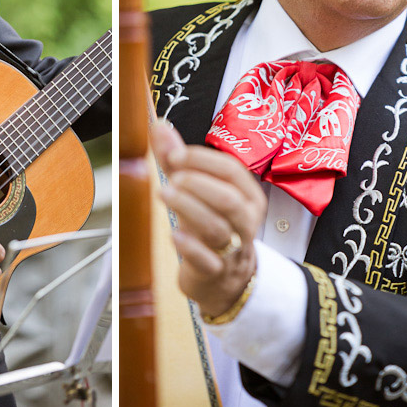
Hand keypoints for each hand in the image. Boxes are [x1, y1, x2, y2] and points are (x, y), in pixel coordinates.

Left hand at [151, 120, 266, 317]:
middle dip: (200, 184)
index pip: (231, 171)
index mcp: (247, 197)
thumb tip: (158, 126)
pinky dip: (190, 247)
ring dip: (190, 208)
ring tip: (164, 193)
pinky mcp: (215, 273)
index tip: (175, 154)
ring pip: (218, 228)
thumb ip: (177, 159)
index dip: (202, 160)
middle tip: (172, 176)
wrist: (222, 281)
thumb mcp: (196, 191)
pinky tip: (173, 235)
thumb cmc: (209, 225)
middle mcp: (245, 222)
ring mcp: (232, 249)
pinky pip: (208, 261)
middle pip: (229, 200)